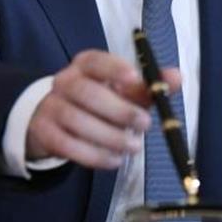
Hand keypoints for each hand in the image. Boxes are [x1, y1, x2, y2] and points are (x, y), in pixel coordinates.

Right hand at [25, 50, 181, 168]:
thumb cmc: (102, 100)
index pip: (96, 61)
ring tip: (134, 146)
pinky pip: (67, 145)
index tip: (135, 79)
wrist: (59, 119)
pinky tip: (114, 160)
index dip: (114, 69)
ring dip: (110, 137)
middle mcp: (64, 81)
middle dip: (119, 110)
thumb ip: (151, 85)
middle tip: (145, 124)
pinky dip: (94, 155)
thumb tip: (177, 77)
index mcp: (86, 64)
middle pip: (87, 93)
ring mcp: (51, 106)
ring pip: (78, 121)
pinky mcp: (44, 132)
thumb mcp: (126, 90)